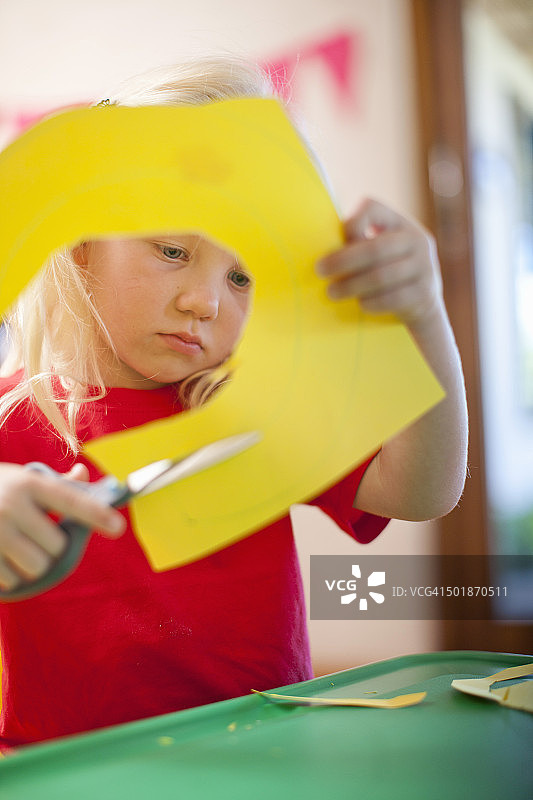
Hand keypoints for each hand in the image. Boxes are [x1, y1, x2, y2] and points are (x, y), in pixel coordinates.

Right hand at [0, 463, 125, 590]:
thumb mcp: (21, 479)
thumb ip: (53, 484)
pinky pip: (13, 580)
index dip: (96, 515)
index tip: (118, 527)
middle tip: (37, 537)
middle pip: (57, 546)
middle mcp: (12, 505)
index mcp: (29, 484)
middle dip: (53, 547)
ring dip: (34, 565)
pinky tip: (2, 558)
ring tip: (19, 549)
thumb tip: (83, 474)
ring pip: (37, 566)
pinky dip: (12, 576)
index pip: (71, 500)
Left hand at [316, 198, 442, 326]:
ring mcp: (425, 265)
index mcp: (400, 223)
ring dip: (351, 285)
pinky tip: (359, 304)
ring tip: (332, 292)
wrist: (423, 303)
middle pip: (375, 248)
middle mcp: (416, 239)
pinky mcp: (425, 292)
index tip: (333, 242)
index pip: (373, 207)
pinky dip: (371, 302)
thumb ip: (358, 243)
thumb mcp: (380, 250)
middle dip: (343, 261)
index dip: (352, 222)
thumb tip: (321, 247)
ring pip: (381, 276)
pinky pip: (392, 298)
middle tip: (320, 271)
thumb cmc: (387, 272)